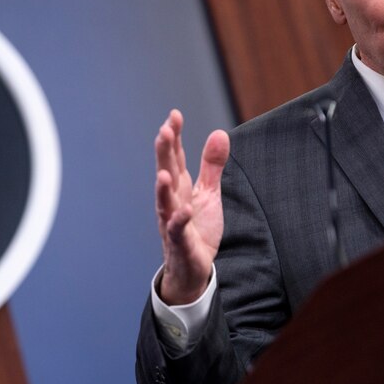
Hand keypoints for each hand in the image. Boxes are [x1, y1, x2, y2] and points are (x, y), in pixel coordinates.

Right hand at [155, 109, 228, 304]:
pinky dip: (179, 220)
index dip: (174, 137)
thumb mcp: (209, 193)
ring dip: (163, 188)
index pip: (175, 157)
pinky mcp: (180, 242)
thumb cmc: (197, 228)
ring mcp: (172, 221)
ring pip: (164, 202)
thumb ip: (211, 165)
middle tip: (164, 131)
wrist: (191, 268)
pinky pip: (177, 230)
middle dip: (164, 153)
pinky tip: (183, 210)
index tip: (174, 115)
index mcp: (179, 187)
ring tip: (164, 173)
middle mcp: (171, 201)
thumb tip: (220, 133)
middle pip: (166, 172)